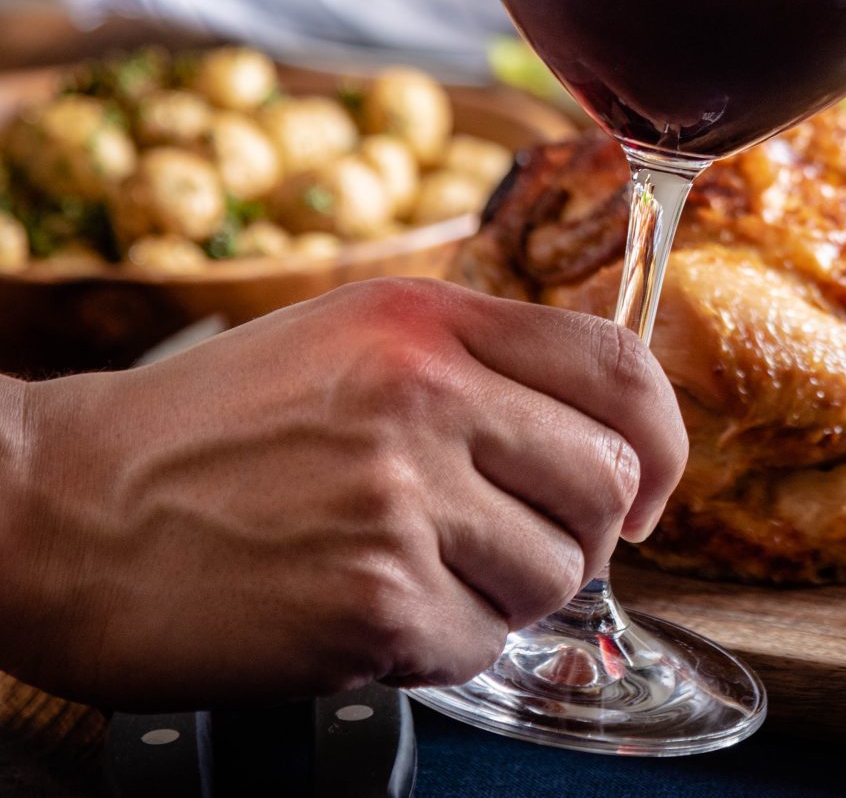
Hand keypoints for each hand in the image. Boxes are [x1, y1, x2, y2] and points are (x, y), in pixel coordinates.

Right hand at [1, 277, 686, 707]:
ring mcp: (401, 502)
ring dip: (506, 593)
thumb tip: (607, 429)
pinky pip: (484, 643)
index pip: (618, 366)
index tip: (647, 484)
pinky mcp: (373, 603)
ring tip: (415, 573)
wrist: (52, 509)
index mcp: (429, 322)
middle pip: (609, 481)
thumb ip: (477, 364)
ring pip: (558, 572)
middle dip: (581, 529)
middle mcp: (427, 397)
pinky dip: (444, 645)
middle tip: (509, 542)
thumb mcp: (348, 341)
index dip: (662, 436)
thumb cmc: (203, 432)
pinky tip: (369, 613)